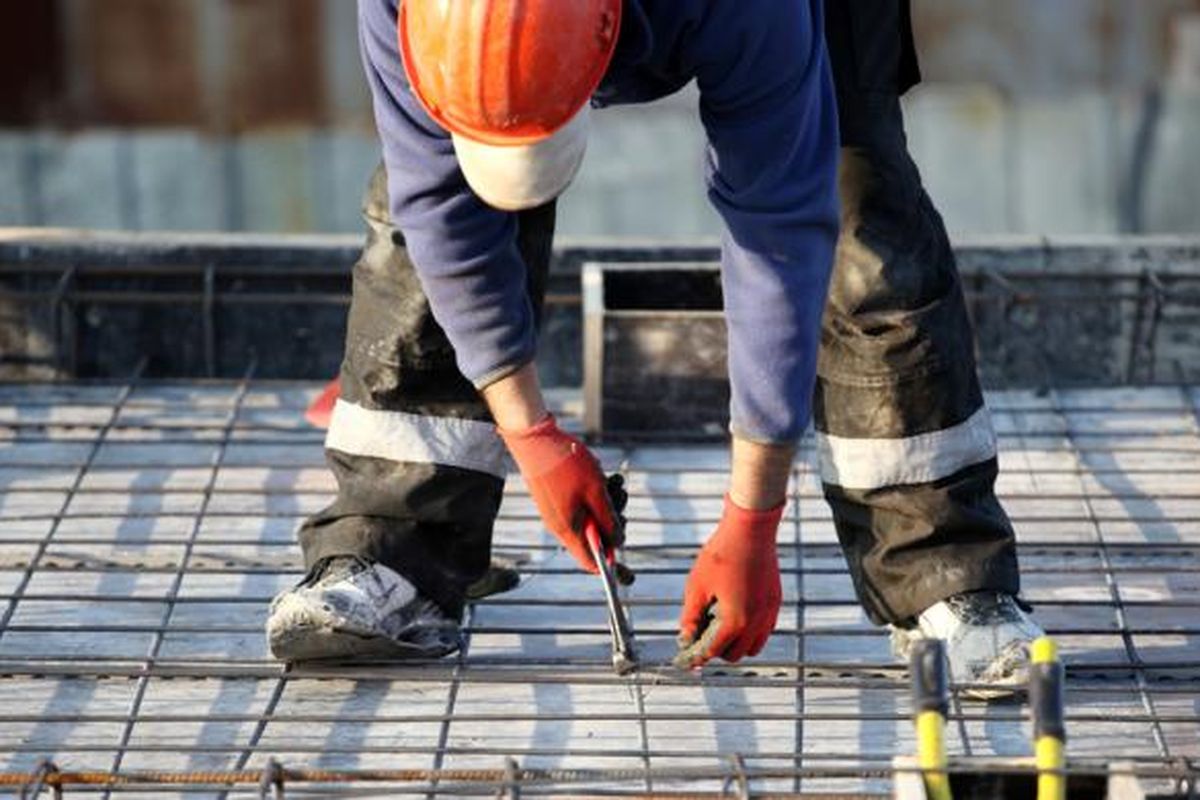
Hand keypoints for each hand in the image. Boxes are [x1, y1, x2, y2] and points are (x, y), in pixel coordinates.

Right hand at [499, 414, 621, 572]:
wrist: (534, 436)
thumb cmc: (566, 463)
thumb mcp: (596, 491)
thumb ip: (608, 519)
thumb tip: (618, 541)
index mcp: (568, 530)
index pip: (590, 562)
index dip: (610, 559)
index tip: (623, 543)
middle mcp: (559, 526)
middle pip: (592, 537)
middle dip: (611, 521)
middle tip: (620, 500)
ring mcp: (555, 510)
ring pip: (588, 516)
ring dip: (605, 502)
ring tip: (614, 481)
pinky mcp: (554, 496)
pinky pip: (579, 503)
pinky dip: (593, 492)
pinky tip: (599, 474)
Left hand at [676, 494, 782, 667]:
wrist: (750, 530)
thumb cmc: (721, 554)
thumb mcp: (697, 586)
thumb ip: (691, 617)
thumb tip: (686, 637)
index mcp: (735, 621)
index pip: (713, 651)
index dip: (696, 656)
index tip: (686, 658)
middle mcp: (756, 622)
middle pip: (735, 654)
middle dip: (717, 650)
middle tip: (701, 636)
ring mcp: (769, 612)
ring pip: (754, 645)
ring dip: (737, 643)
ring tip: (719, 625)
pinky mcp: (775, 601)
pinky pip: (764, 629)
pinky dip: (750, 630)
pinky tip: (735, 613)